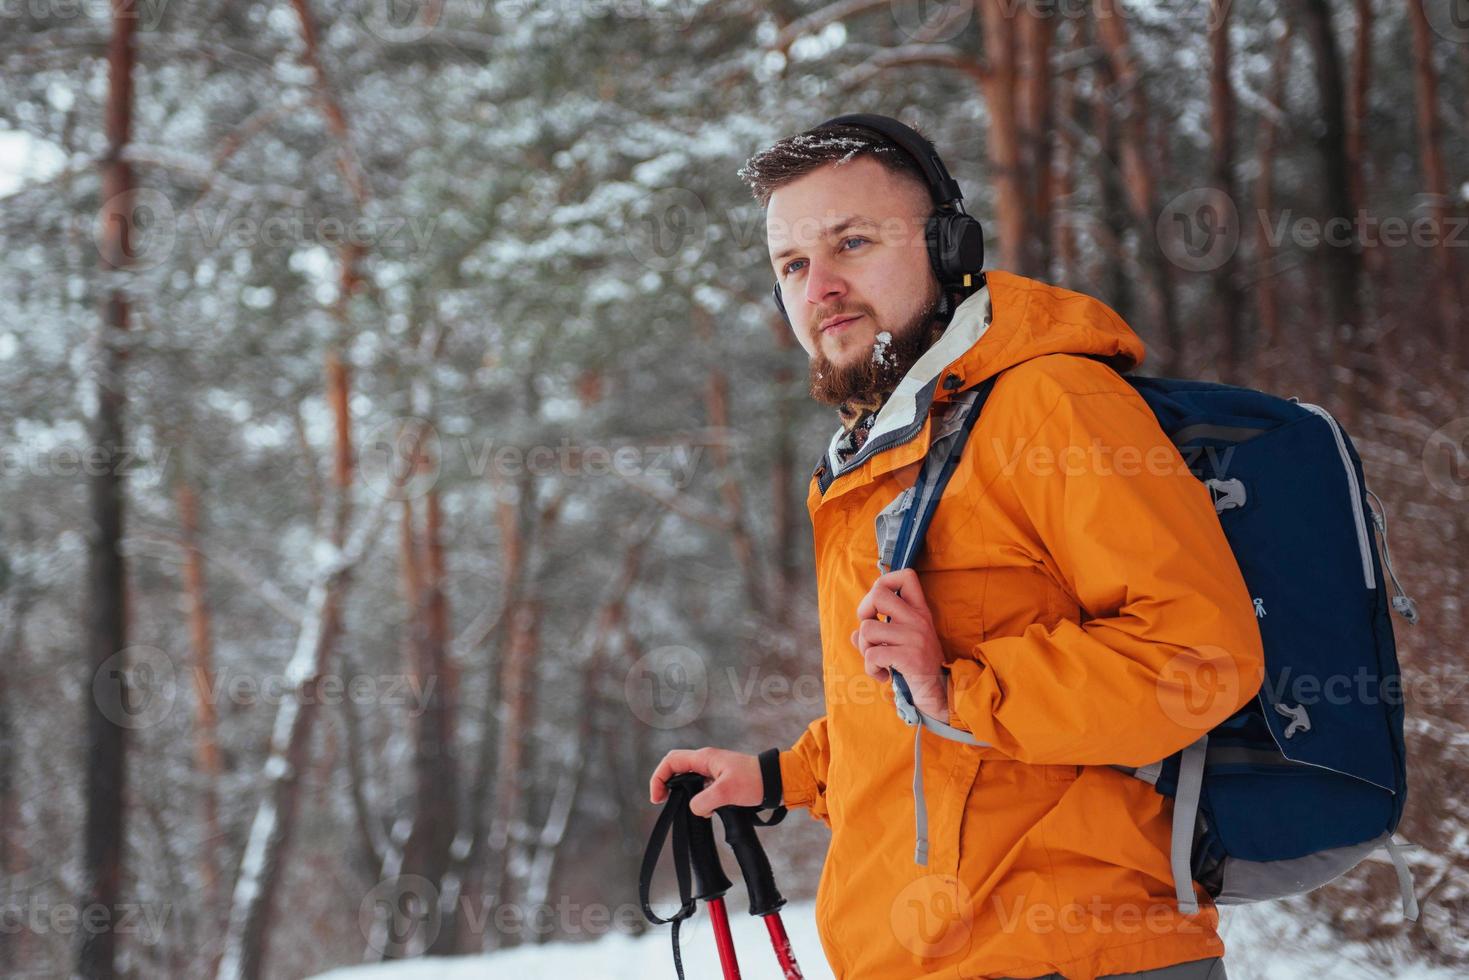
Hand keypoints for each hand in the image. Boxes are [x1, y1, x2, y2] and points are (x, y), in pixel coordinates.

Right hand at [649, 747, 763, 817]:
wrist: (778, 782)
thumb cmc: (756, 780)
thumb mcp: (727, 791)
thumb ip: (705, 801)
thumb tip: (694, 809)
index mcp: (705, 758)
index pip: (671, 762)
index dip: (659, 777)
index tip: (658, 797)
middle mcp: (707, 762)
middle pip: (677, 770)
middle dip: (668, 786)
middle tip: (665, 803)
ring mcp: (715, 771)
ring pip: (690, 781)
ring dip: (685, 795)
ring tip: (688, 810)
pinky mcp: (723, 782)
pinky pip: (703, 790)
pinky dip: (700, 801)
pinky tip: (708, 812)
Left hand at [853, 568, 950, 722]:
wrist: (940, 694)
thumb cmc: (918, 667)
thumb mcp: (904, 643)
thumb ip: (880, 635)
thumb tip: (854, 635)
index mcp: (919, 611)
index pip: (906, 576)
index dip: (883, 583)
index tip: (877, 607)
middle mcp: (918, 619)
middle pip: (877, 594)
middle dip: (863, 613)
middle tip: (871, 634)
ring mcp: (914, 637)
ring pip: (867, 629)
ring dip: (865, 649)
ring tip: (878, 661)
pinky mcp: (909, 657)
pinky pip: (872, 655)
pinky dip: (871, 668)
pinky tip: (883, 675)